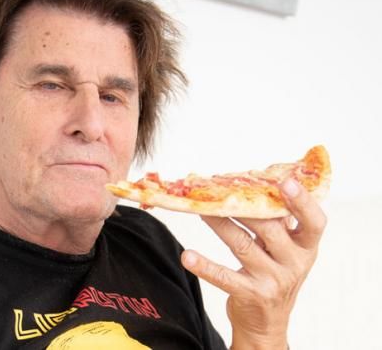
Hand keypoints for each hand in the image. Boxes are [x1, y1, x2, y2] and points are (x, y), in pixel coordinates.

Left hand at [181, 179, 326, 349]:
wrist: (267, 322)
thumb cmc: (274, 272)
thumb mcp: (286, 249)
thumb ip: (278, 220)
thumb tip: (257, 180)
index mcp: (305, 246)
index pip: (314, 222)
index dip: (302, 202)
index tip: (286, 181)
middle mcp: (293, 263)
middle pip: (269, 228)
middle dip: (243, 206)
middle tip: (219, 188)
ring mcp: (272, 280)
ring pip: (242, 244)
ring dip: (219, 224)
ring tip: (199, 208)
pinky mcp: (250, 294)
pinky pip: (224, 277)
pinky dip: (204, 266)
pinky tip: (187, 255)